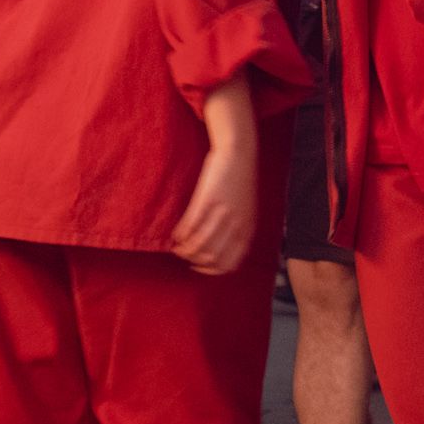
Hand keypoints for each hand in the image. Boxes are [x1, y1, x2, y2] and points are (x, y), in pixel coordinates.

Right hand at [171, 137, 255, 275]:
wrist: (239, 152)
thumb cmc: (241, 181)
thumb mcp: (246, 210)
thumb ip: (238, 230)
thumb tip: (223, 250)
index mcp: (246, 230)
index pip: (228, 264)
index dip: (210, 271)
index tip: (198, 267)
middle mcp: (235, 225)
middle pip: (211, 258)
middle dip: (194, 262)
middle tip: (184, 256)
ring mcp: (221, 213)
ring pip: (198, 245)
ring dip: (184, 250)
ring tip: (177, 247)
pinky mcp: (207, 200)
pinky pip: (190, 226)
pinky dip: (180, 234)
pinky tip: (176, 234)